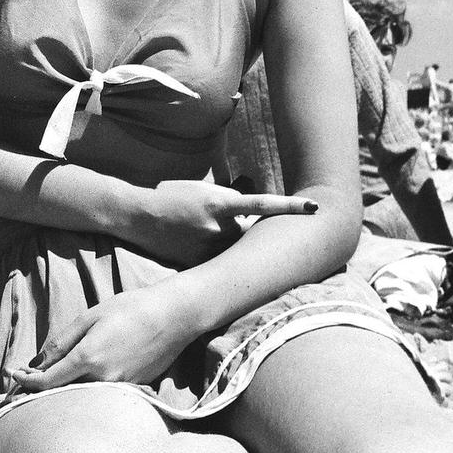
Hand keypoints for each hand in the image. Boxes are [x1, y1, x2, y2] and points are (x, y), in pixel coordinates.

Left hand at [7, 281, 194, 390]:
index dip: (26, 381)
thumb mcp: (89, 317)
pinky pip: (100, 395)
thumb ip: (62, 342)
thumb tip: (37, 363)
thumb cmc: (129, 309)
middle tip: (19, 381)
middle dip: (38, 389)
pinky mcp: (133, 390)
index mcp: (88, 359)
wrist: (172, 317)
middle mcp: (103, 380)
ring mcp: (120, 389)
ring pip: (80, 396)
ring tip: (41, 383)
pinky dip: (82, 390)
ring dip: (59, 392)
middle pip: (62, 394)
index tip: (11, 375)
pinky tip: (74, 381)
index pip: (47, 381)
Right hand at [129, 179, 316, 265]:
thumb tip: (250, 213)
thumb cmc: (170, 195)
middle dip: (250, 230)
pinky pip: (219, 261)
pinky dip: (214, 253)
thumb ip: (228, 201)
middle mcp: (218, 227)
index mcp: (219, 203)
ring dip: (229, 241)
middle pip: (251, 232)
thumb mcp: (201, 189)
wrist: (138, 215)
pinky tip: (193, 242)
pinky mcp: (199, 262)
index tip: (314, 208)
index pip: (263, 204)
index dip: (290, 207)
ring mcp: (209, 248)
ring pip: (235, 248)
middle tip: (234, 223)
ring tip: (201, 230)